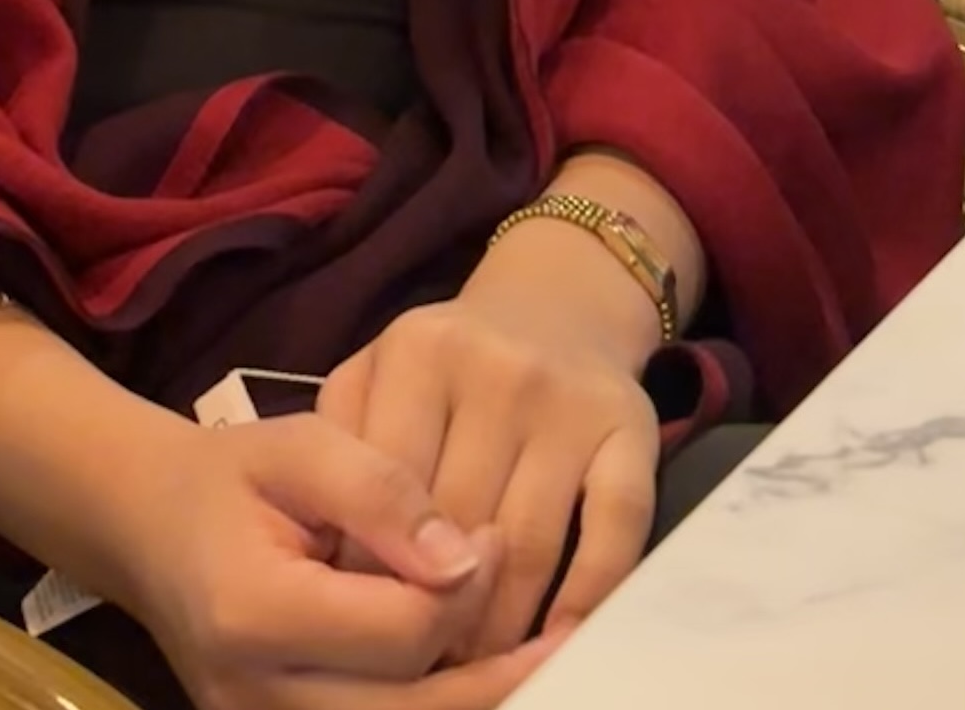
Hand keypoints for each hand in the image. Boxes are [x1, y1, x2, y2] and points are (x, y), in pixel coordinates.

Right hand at [109, 412, 562, 709]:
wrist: (150, 529)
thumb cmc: (231, 477)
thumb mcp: (300, 446)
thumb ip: (380, 491)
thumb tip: (465, 559)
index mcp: (255, 614)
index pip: (402, 631)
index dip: (465, 587)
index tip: (491, 535)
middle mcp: (257, 698)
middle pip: (416, 708)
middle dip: (493, 666)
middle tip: (550, 621)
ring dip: (477, 700)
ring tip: (538, 658)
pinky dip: (435, 704)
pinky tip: (477, 673)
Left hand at [317, 295, 659, 659]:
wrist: (557, 302)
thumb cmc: (448, 361)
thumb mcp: (378, 371)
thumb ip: (342, 439)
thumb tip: (332, 553)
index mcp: (419, 350)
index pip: (387, 488)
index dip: (375, 570)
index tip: (367, 622)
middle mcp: (497, 368)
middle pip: (458, 523)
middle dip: (436, 607)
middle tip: (421, 659)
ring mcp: (569, 400)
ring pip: (530, 543)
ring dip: (502, 624)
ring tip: (476, 662)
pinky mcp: (632, 429)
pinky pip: (613, 534)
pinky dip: (584, 601)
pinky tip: (555, 640)